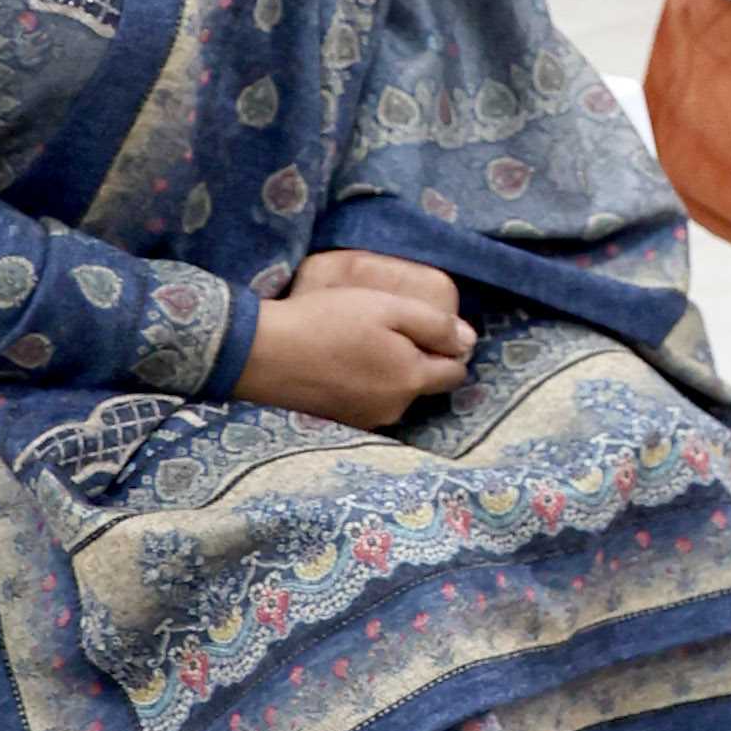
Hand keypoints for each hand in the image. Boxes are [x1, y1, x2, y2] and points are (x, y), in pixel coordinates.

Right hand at [235, 248, 472, 429]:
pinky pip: (367, 400)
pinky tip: (339, 362)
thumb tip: (469, 342)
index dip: (447, 346)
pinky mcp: (339, 422)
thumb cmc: (327, 322)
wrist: (262, 353)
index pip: (455, 372)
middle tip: (383, 328)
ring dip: (387, 372)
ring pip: (395, 392)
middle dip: (416, 359)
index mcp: (411, 381)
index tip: (423, 325)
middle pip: (423, 383)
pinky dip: (362, 383)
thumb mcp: (388, 308)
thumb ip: (435, 325)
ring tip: (357, 343)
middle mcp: (395, 409)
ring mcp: (365, 420)